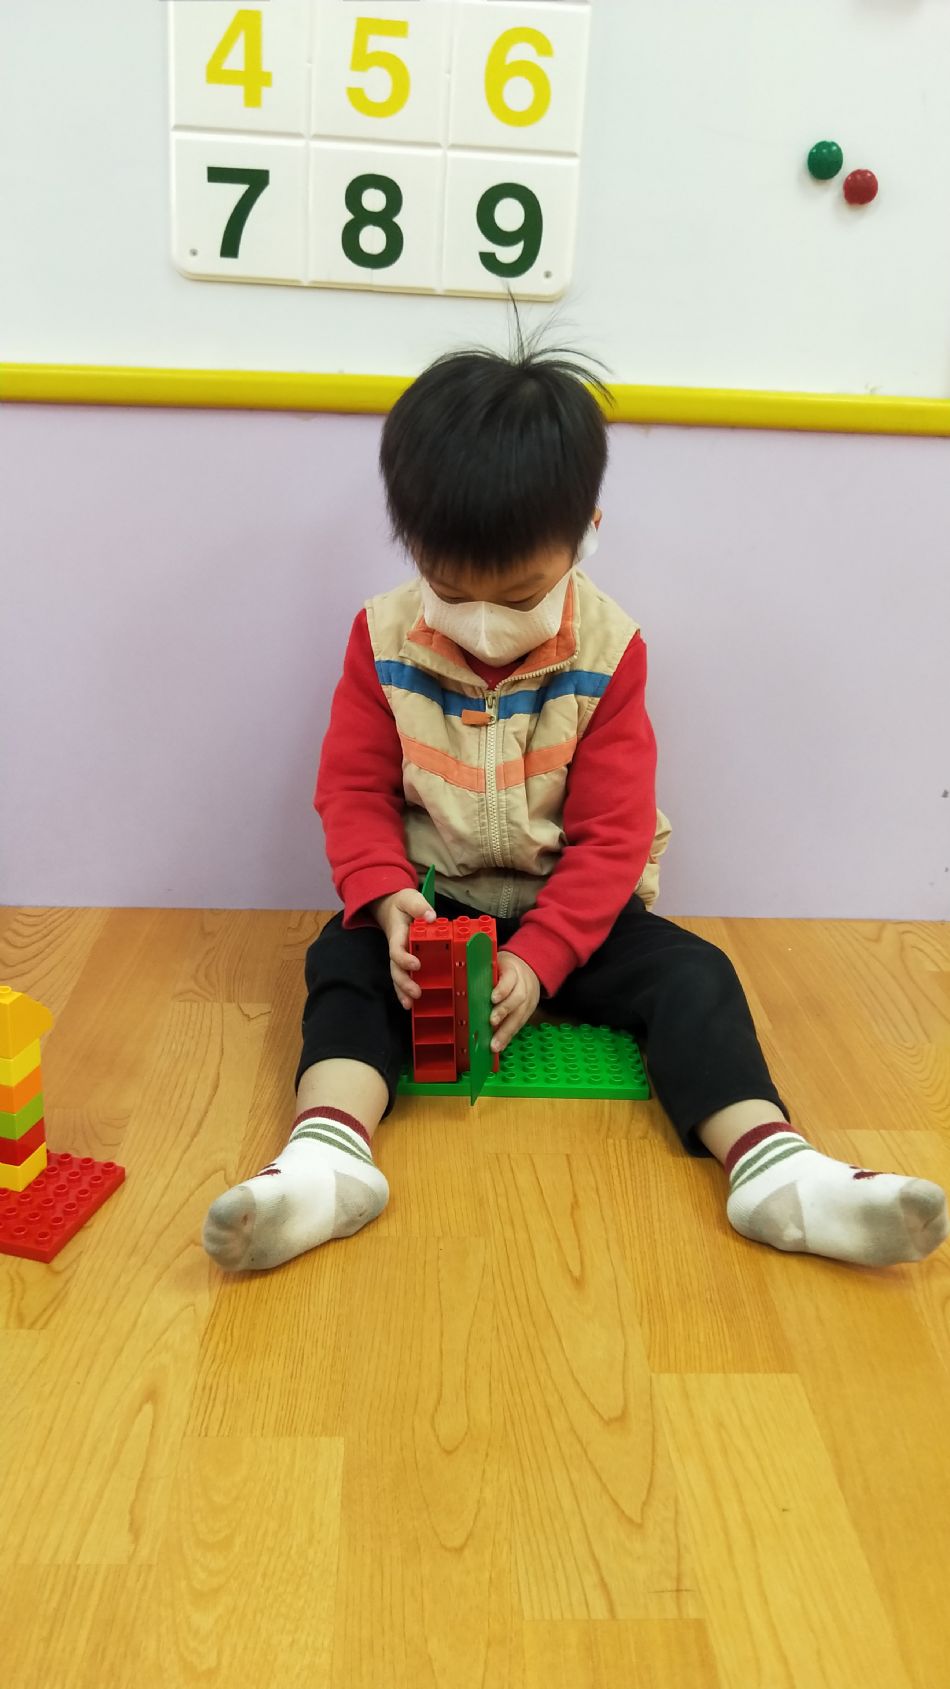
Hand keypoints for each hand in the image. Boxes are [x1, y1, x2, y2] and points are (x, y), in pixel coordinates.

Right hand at [371, 889, 435, 1009]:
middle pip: (395, 969)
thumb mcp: (409, 898)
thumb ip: (419, 906)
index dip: (404, 958)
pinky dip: (404, 990)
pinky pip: (402, 976)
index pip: (397, 949)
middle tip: (416, 993)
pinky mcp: (404, 961)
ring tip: (410, 1004)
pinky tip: (411, 1003)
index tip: (416, 965)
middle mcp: (396, 948)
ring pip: (397, 976)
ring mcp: (399, 956)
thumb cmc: (401, 903)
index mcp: (398, 934)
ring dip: (402, 991)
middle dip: (404, 982)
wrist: (389, 906)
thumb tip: (431, 917)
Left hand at [490, 952, 540, 1054]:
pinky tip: (501, 1045)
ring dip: (506, 1031)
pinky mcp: (530, 1011)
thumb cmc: (506, 969)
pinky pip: (520, 1024)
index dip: (502, 989)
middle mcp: (524, 984)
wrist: (529, 969)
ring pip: (520, 1015)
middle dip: (504, 1011)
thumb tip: (465, 989)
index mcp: (513, 970)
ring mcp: (529, 999)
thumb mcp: (496, 964)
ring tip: (495, 1044)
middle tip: (492, 1022)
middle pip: (517, 998)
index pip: (510, 978)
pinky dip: (509, 1036)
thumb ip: (486, 976)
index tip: (493, 998)